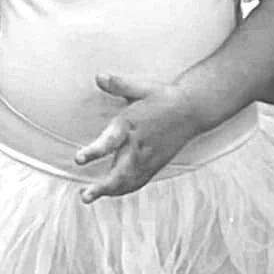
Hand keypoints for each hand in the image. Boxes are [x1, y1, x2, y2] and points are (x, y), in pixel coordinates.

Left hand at [74, 74, 202, 202]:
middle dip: (103, 186)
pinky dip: (124, 189)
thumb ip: (119, 84)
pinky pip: (139, 181)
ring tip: (90, 196)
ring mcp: (149, 157)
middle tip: (86, 195)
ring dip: (111, 191)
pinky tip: (112, 192)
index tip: (79, 159)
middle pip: (122, 172)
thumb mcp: (142, 87)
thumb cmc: (165, 97)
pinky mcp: (156, 162)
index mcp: (132, 125)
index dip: (94, 152)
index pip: (111, 141)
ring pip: (130, 181)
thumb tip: (99, 77)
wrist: (194, 109)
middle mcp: (140, 145)